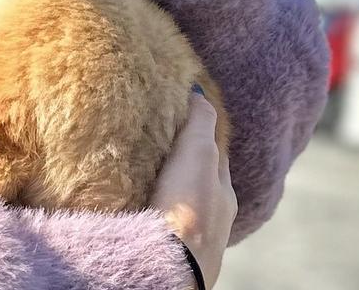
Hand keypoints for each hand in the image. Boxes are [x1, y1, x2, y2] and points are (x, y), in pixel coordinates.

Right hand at [151, 91, 236, 286]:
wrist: (170, 264)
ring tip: (138, 172)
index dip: (200, 133)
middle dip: (180, 163)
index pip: (214, 153)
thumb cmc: (189, 206)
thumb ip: (201, 122)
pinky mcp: (166, 250)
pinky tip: (134, 203)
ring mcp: (190, 237)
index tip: (182, 115)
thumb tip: (201, 95)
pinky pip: (159, 220)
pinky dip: (150, 208)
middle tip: (156, 143)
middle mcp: (213, 217)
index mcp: (224, 192)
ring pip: (178, 203)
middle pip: (196, 180)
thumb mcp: (200, 152)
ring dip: (164, 188)